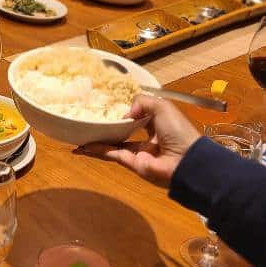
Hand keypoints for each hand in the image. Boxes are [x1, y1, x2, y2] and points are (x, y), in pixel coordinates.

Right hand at [81, 95, 199, 186]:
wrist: (186, 160)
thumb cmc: (178, 130)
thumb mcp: (162, 106)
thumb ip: (142, 102)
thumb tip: (124, 114)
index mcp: (157, 125)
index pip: (138, 118)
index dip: (125, 113)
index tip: (109, 108)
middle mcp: (147, 139)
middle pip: (122, 133)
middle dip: (107, 129)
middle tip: (91, 123)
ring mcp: (139, 153)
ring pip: (113, 145)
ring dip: (97, 142)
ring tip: (80, 138)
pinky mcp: (132, 163)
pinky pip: (112, 154)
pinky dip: (98, 151)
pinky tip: (84, 148)